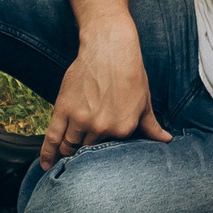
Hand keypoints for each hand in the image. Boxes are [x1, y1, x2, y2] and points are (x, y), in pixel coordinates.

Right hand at [41, 20, 171, 168]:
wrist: (110, 47)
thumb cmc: (130, 72)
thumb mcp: (144, 101)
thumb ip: (151, 126)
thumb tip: (166, 141)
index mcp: (123, 128)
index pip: (111, 153)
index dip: (105, 155)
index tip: (101, 160)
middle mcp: (102, 127)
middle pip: (88, 152)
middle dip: (85, 158)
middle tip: (82, 164)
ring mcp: (81, 119)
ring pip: (69, 147)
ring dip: (67, 155)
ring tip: (65, 163)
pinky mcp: (64, 109)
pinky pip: (52, 137)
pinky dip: (47, 153)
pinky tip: (46, 165)